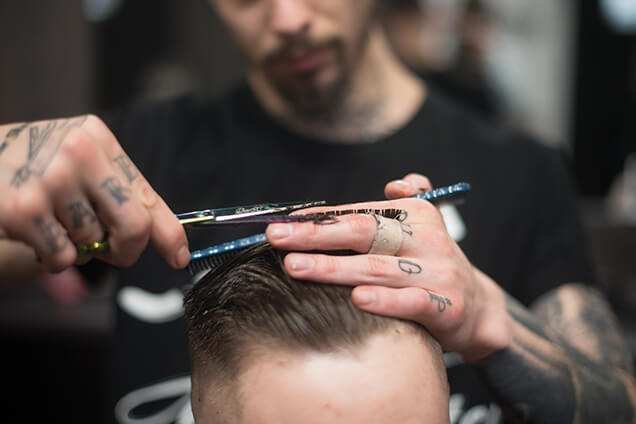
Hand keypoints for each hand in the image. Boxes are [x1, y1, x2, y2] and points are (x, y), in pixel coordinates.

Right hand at [0, 116, 189, 273]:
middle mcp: (79, 152)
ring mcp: (51, 180)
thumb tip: (168, 241)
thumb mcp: (82, 163)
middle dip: (125, 250)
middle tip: (108, 250)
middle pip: (134, 227)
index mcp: (99, 139)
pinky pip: (62, 257)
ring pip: (92, 244)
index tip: (178, 257)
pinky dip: (52, 255)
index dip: (169, 233)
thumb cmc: (34, 165)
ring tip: (53, 220)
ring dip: (77, 246)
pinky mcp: (22, 209)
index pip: (147, 196)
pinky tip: (35, 230)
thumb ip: (122, 194)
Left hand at [267, 173, 510, 361]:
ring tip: (295, 267)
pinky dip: (385, 301)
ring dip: (333, 268)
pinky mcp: (447, 306)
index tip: (284, 221)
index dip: (319, 218)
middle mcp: (427, 239)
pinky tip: (356, 299)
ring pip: (378, 268)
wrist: (479, 306)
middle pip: (364, 233)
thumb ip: (404, 204)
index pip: (359, 213)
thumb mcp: (425, 228)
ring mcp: (438, 272)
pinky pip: (411, 302)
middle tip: (277, 237)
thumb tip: (395, 183)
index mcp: (416, 215)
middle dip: (316, 235)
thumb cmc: (433, 265)